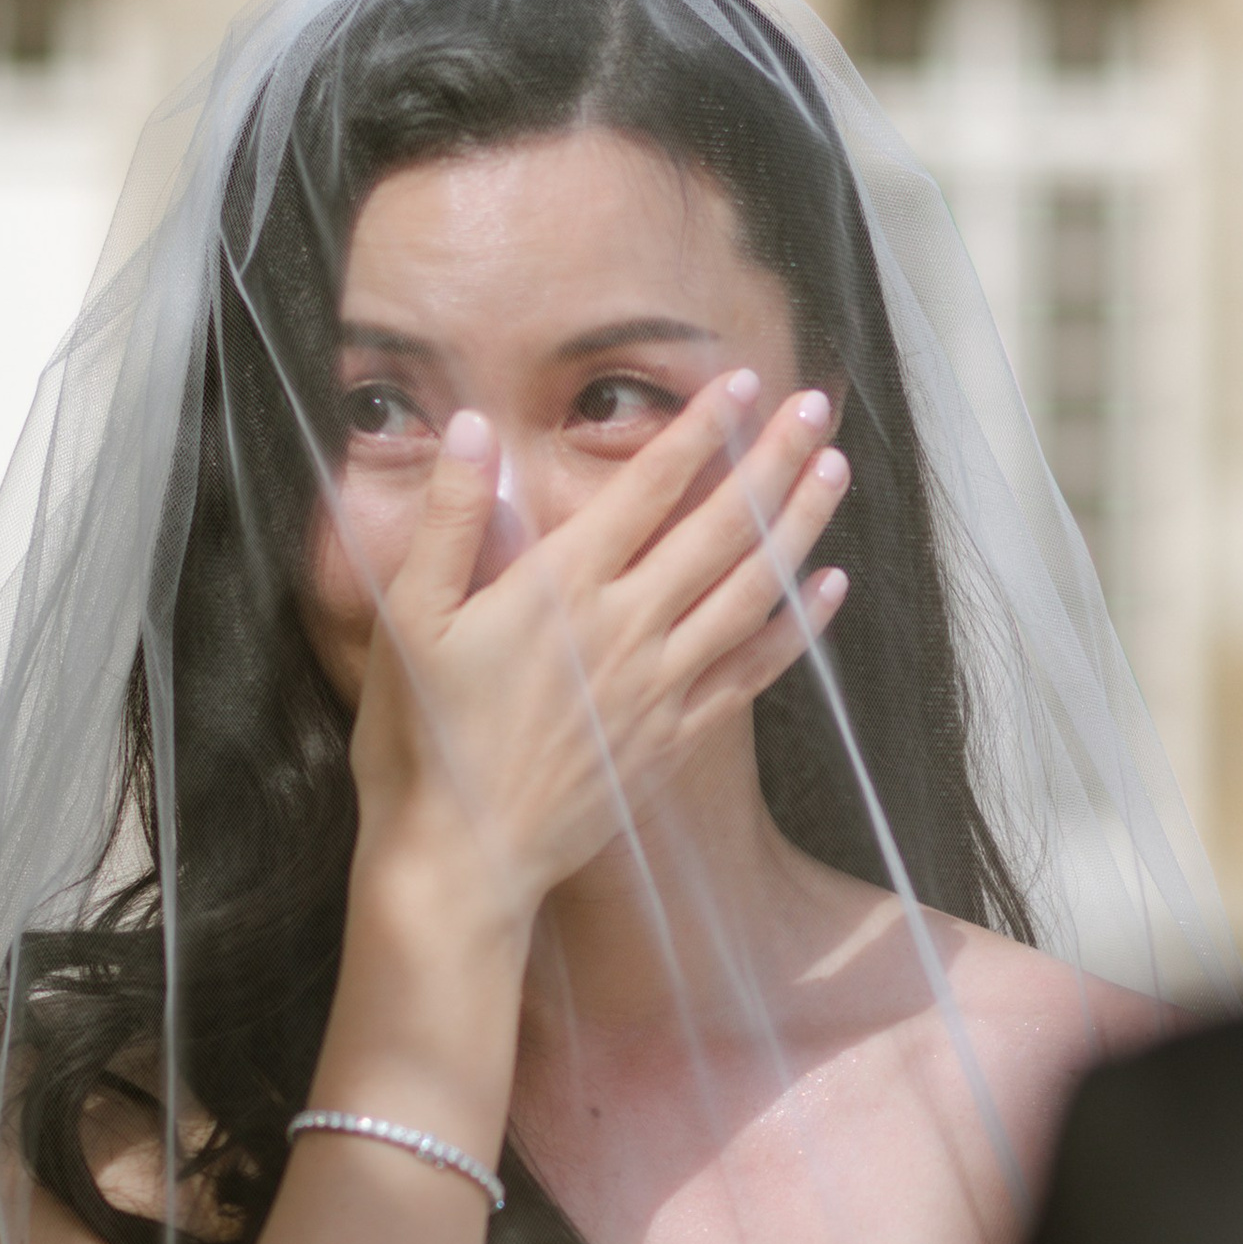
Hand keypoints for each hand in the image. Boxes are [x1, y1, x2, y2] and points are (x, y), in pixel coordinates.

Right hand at [347, 374, 851, 931]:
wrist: (461, 860)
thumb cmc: (422, 740)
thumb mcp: (408, 617)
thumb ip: (450, 518)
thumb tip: (474, 428)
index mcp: (562, 586)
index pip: (649, 487)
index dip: (700, 428)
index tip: (742, 383)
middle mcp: (627, 627)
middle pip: (720, 528)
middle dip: (772, 460)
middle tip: (815, 407)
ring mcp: (660, 685)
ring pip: (751, 591)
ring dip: (799, 527)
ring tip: (834, 472)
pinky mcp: (674, 737)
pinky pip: (752, 671)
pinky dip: (797, 628)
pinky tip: (828, 589)